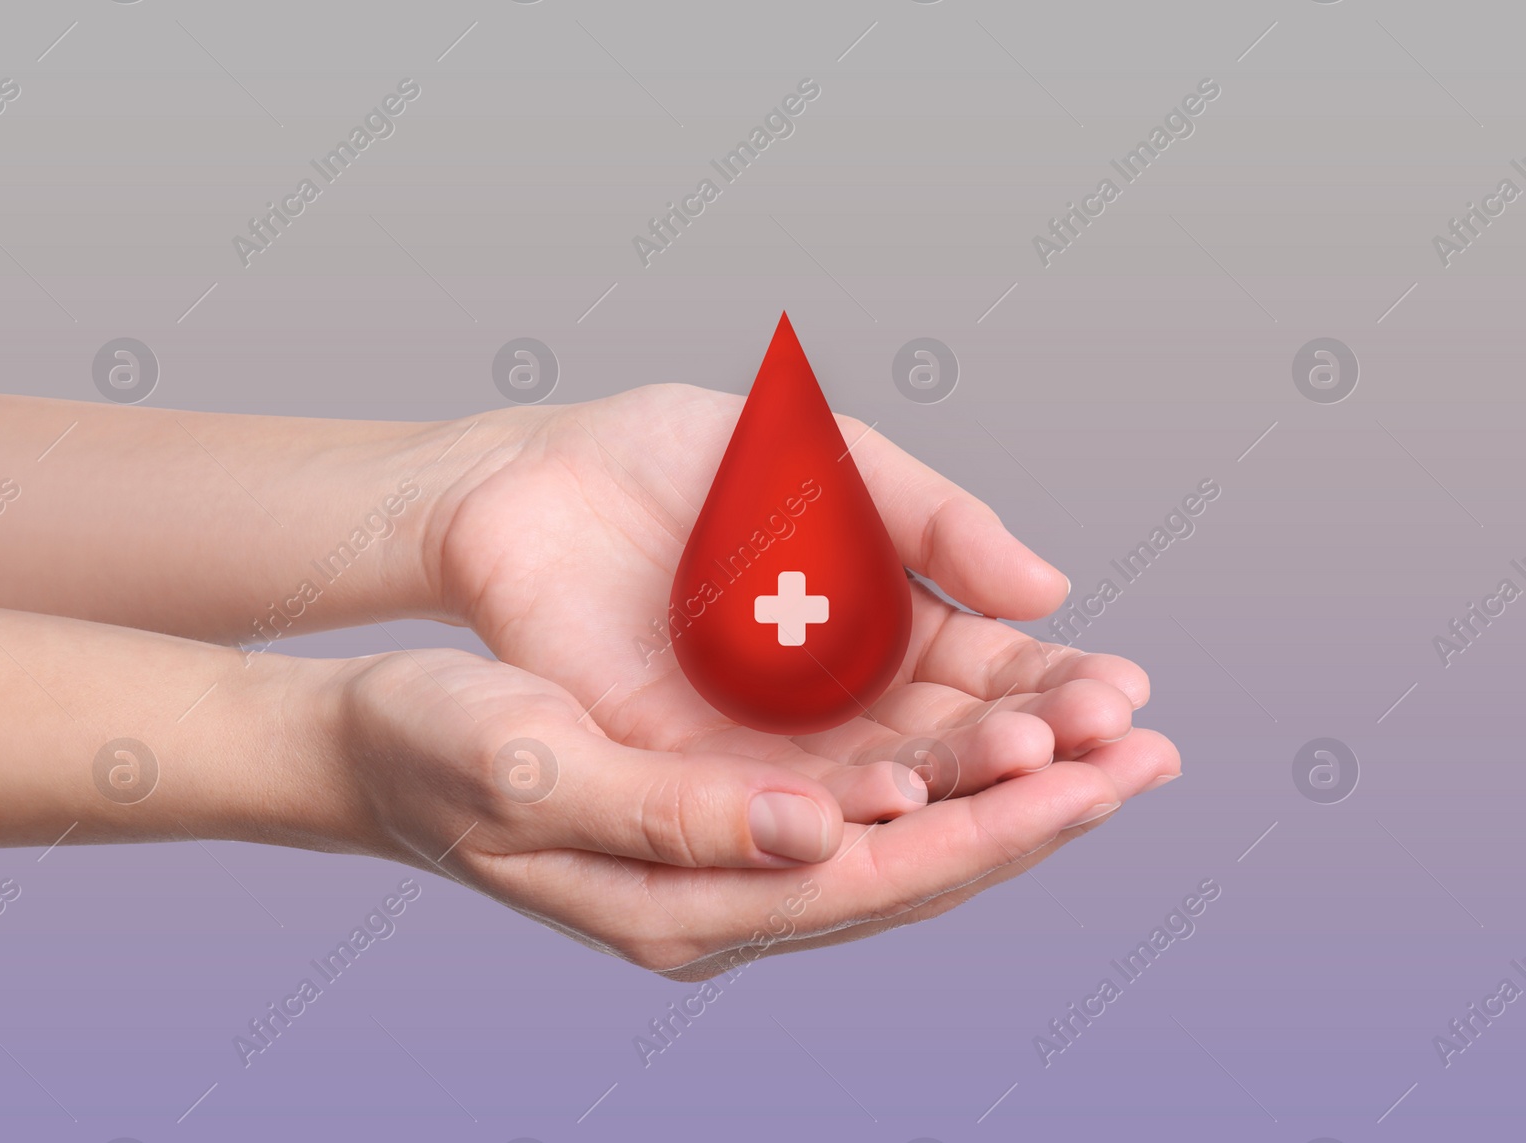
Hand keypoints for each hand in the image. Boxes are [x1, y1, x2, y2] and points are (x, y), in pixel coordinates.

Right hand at [328, 645, 1169, 978]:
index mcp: (690, 905)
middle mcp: (731, 895)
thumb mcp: (539, 771)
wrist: (379, 747)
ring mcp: (736, 856)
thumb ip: (676, 815)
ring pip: (904, 831)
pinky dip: (943, 760)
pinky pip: (861, 794)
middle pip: (918, 864)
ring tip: (1109, 732)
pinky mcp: (731, 808)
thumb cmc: (440, 750)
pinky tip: (994, 723)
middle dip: (1040, 811)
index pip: (879, 878)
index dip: (996, 829)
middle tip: (1154, 754)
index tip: (1100, 775)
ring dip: (1010, 785)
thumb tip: (820, 835)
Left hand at [420, 384, 1177, 820]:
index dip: (1062, 687)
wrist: (532, 480)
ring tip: (1042, 764)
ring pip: (889, 787)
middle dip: (1043, 748)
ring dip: (969, 785)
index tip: (1126, 693)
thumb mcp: (824, 463)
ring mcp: (773, 745)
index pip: (996, 676)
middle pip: (962, 745)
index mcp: (887, 628)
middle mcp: (843, 703)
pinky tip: (912, 790)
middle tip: (1117, 748)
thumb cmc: (679, 458)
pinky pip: (783, 802)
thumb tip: (1050, 589)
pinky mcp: (695, 771)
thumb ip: (929, 520)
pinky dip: (848, 802)